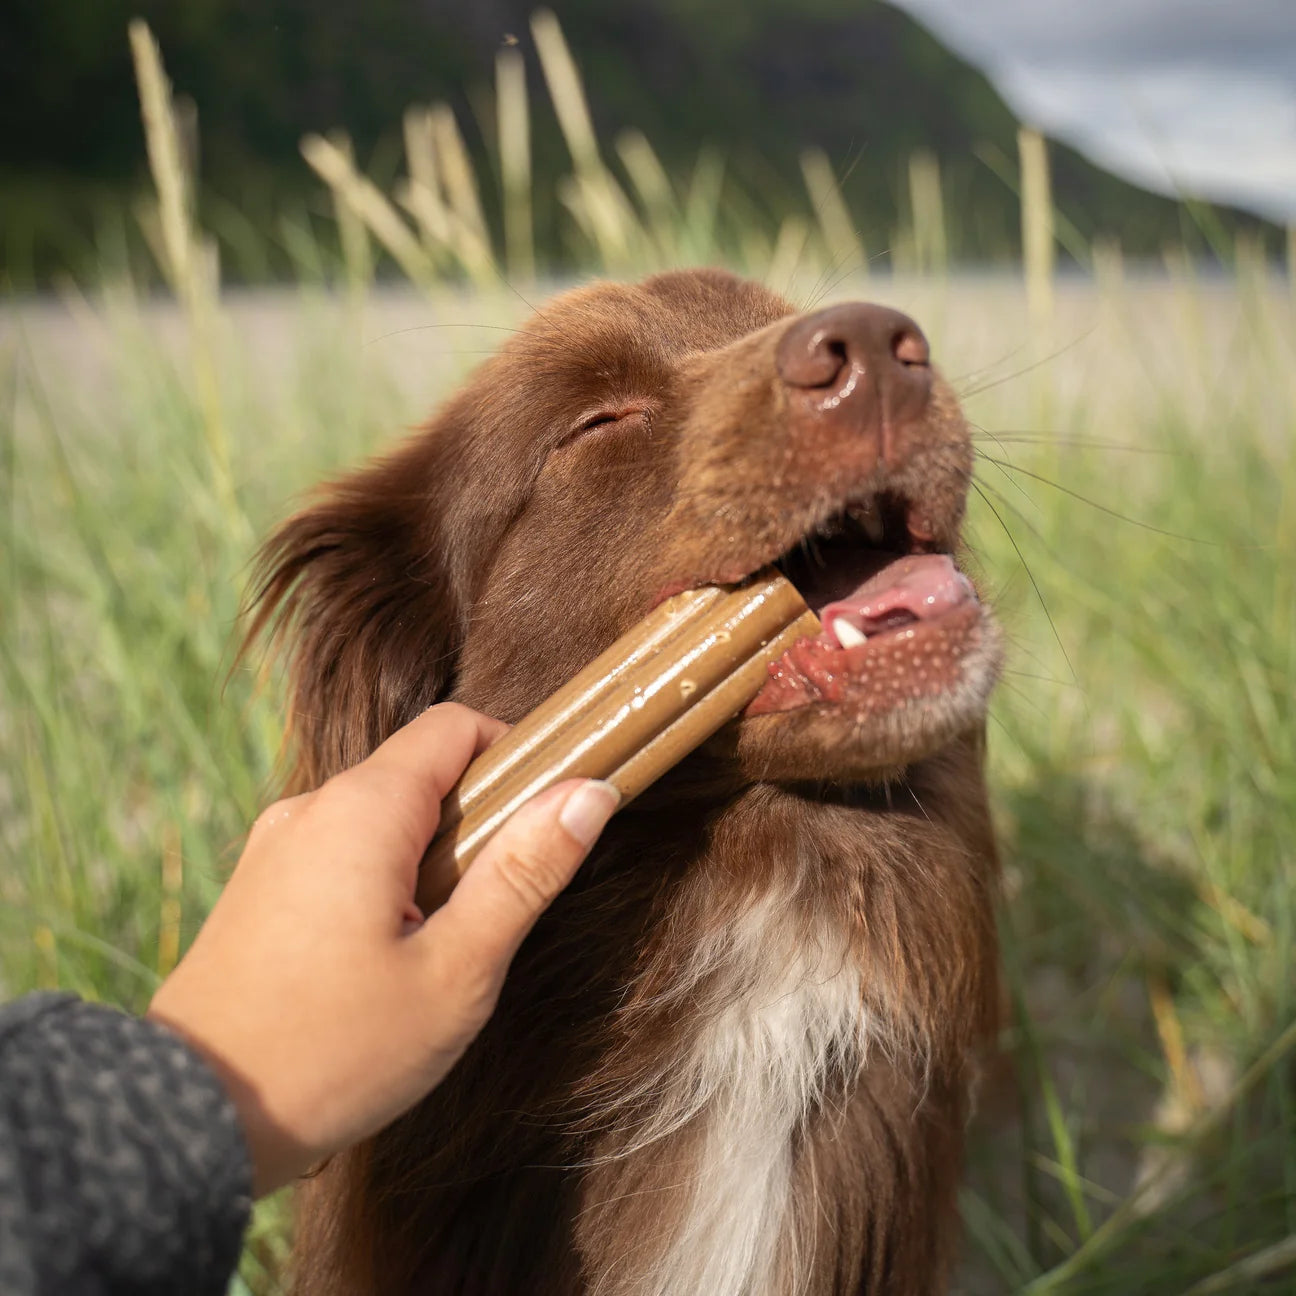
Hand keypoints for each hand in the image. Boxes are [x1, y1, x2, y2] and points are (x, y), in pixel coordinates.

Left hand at [147, 703, 618, 1195]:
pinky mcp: (258, 889)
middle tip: (502, 904)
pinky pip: (341, 854)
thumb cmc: (335, 1052)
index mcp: (362, 809)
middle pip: (419, 772)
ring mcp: (276, 848)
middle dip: (478, 820)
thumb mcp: (456, 970)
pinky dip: (385, 881)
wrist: (190, 1119)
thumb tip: (588, 794)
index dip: (517, 754)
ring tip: (442, 947)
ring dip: (431, 858)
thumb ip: (524, 873)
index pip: (455, 726)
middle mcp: (310, 809)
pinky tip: (387, 962)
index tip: (550, 814)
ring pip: (381, 818)